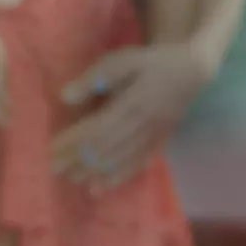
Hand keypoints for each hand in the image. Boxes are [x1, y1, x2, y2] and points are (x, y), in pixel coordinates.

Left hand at [50, 44, 213, 191]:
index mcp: (134, 103)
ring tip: (74, 181)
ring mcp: (155, 136)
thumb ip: (96, 78)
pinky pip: (140, 163)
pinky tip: (104, 185)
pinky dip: (121, 176)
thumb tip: (65, 96)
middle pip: (108, 147)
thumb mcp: (125, 60)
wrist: (193, 70)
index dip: (75, 140)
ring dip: (97, 171)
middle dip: (80, 159)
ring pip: (123, 158)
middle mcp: (144, 124)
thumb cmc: (153, 62)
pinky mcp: (162, 141)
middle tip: (56, 170)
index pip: (98, 127)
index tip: (52, 149)